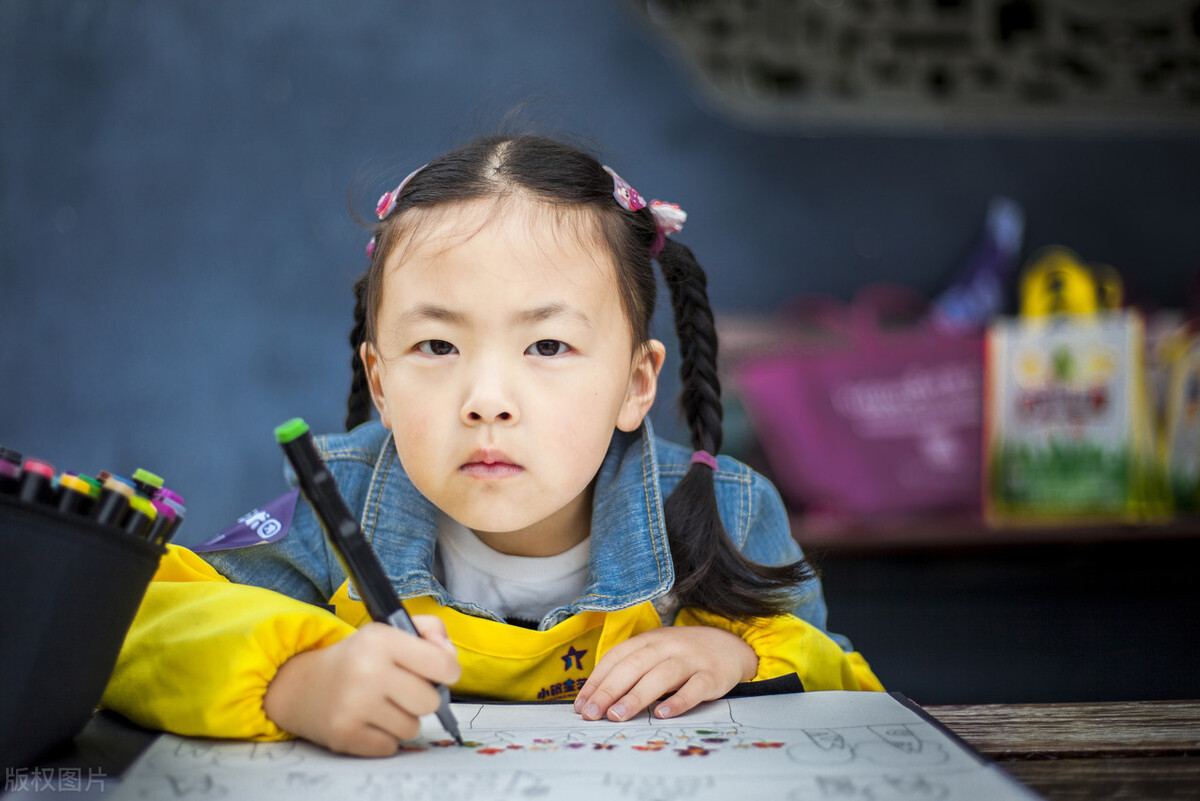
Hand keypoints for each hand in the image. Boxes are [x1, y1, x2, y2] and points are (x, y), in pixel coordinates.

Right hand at [263, 616, 459, 756]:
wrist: (302, 685)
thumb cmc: (357, 658)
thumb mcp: (389, 630)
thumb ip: (430, 631)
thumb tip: (450, 658)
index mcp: (382, 640)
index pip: (442, 665)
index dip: (448, 671)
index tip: (440, 673)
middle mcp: (367, 671)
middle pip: (430, 701)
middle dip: (423, 698)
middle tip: (404, 690)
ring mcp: (354, 705)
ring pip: (411, 727)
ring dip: (403, 719)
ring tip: (383, 705)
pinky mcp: (344, 735)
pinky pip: (391, 746)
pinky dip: (384, 737)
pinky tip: (369, 720)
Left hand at [573, 626, 756, 721]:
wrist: (729, 646)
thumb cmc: (682, 655)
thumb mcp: (655, 653)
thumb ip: (631, 669)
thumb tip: (596, 698)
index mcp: (648, 640)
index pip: (616, 657)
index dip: (597, 680)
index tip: (581, 704)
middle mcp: (667, 646)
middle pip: (634, 665)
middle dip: (609, 690)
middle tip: (592, 713)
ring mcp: (690, 659)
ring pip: (661, 676)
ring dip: (636, 696)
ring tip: (617, 716)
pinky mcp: (711, 676)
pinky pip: (694, 688)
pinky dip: (678, 701)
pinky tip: (662, 714)